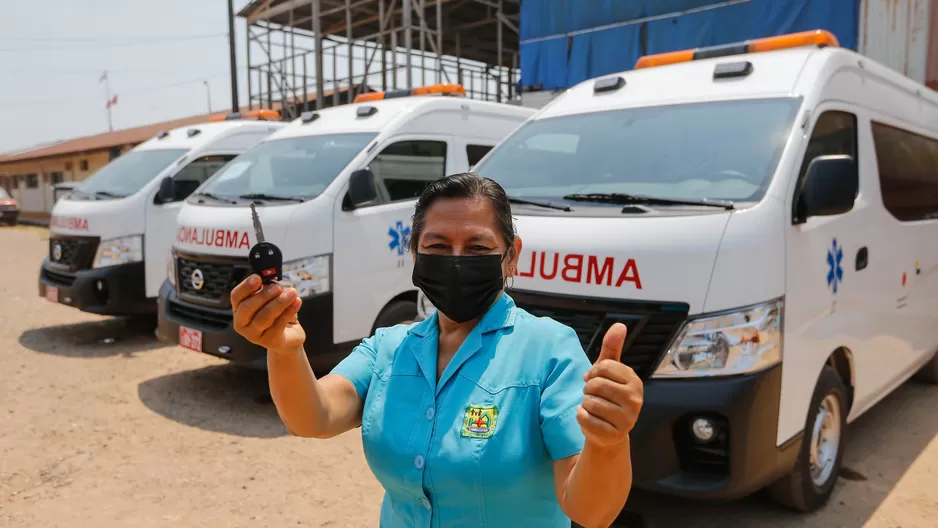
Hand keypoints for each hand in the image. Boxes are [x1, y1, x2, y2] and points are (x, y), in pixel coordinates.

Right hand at [231, 274, 304, 354]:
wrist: (288, 336)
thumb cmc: (277, 315)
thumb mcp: (271, 299)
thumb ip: (269, 290)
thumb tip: (272, 281)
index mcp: (239, 309)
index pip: (236, 296)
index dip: (246, 286)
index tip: (258, 277)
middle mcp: (242, 324)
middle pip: (247, 308)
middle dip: (263, 295)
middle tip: (278, 287)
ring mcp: (254, 335)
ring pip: (263, 317)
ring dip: (279, 303)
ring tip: (292, 293)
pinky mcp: (269, 341)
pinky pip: (278, 325)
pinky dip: (289, 311)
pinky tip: (297, 302)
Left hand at [577, 323, 643, 447]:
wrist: (608, 432)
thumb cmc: (607, 396)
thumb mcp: (608, 371)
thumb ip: (612, 348)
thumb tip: (619, 325)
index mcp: (635, 381)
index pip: (603, 367)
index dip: (593, 373)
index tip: (595, 379)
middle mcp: (635, 400)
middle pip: (595, 385)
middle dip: (588, 389)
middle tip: (595, 396)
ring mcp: (626, 419)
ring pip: (589, 402)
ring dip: (585, 404)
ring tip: (595, 409)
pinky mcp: (613, 434)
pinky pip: (585, 418)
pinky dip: (581, 417)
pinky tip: (591, 420)